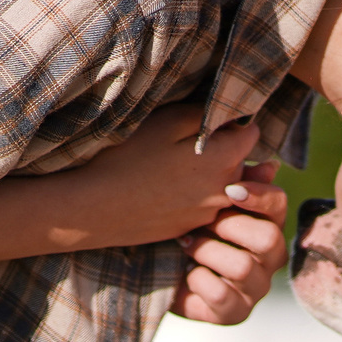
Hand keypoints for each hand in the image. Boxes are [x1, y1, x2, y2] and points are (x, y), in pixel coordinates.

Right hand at [0, 105, 272, 266]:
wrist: (89, 209)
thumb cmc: (125, 158)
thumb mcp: (167, 121)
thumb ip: (206, 115)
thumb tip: (231, 112)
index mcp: (224, 160)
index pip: (252, 132)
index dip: (232, 121)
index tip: (209, 117)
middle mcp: (224, 191)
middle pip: (239, 161)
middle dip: (223, 148)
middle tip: (186, 139)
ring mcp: (205, 215)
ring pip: (221, 186)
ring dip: (208, 173)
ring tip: (171, 164)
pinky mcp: (186, 229)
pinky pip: (201, 206)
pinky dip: (191, 194)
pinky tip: (161, 186)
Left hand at [171, 160, 287, 325]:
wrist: (156, 267)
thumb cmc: (187, 226)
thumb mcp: (206, 201)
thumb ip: (236, 181)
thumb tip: (270, 165)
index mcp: (268, 224)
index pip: (279, 204)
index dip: (259, 195)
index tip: (229, 190)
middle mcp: (270, 259)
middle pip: (269, 238)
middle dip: (230, 227)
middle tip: (202, 221)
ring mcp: (256, 289)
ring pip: (242, 266)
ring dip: (207, 251)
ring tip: (185, 243)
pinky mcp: (236, 313)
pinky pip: (220, 294)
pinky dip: (196, 279)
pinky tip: (184, 271)